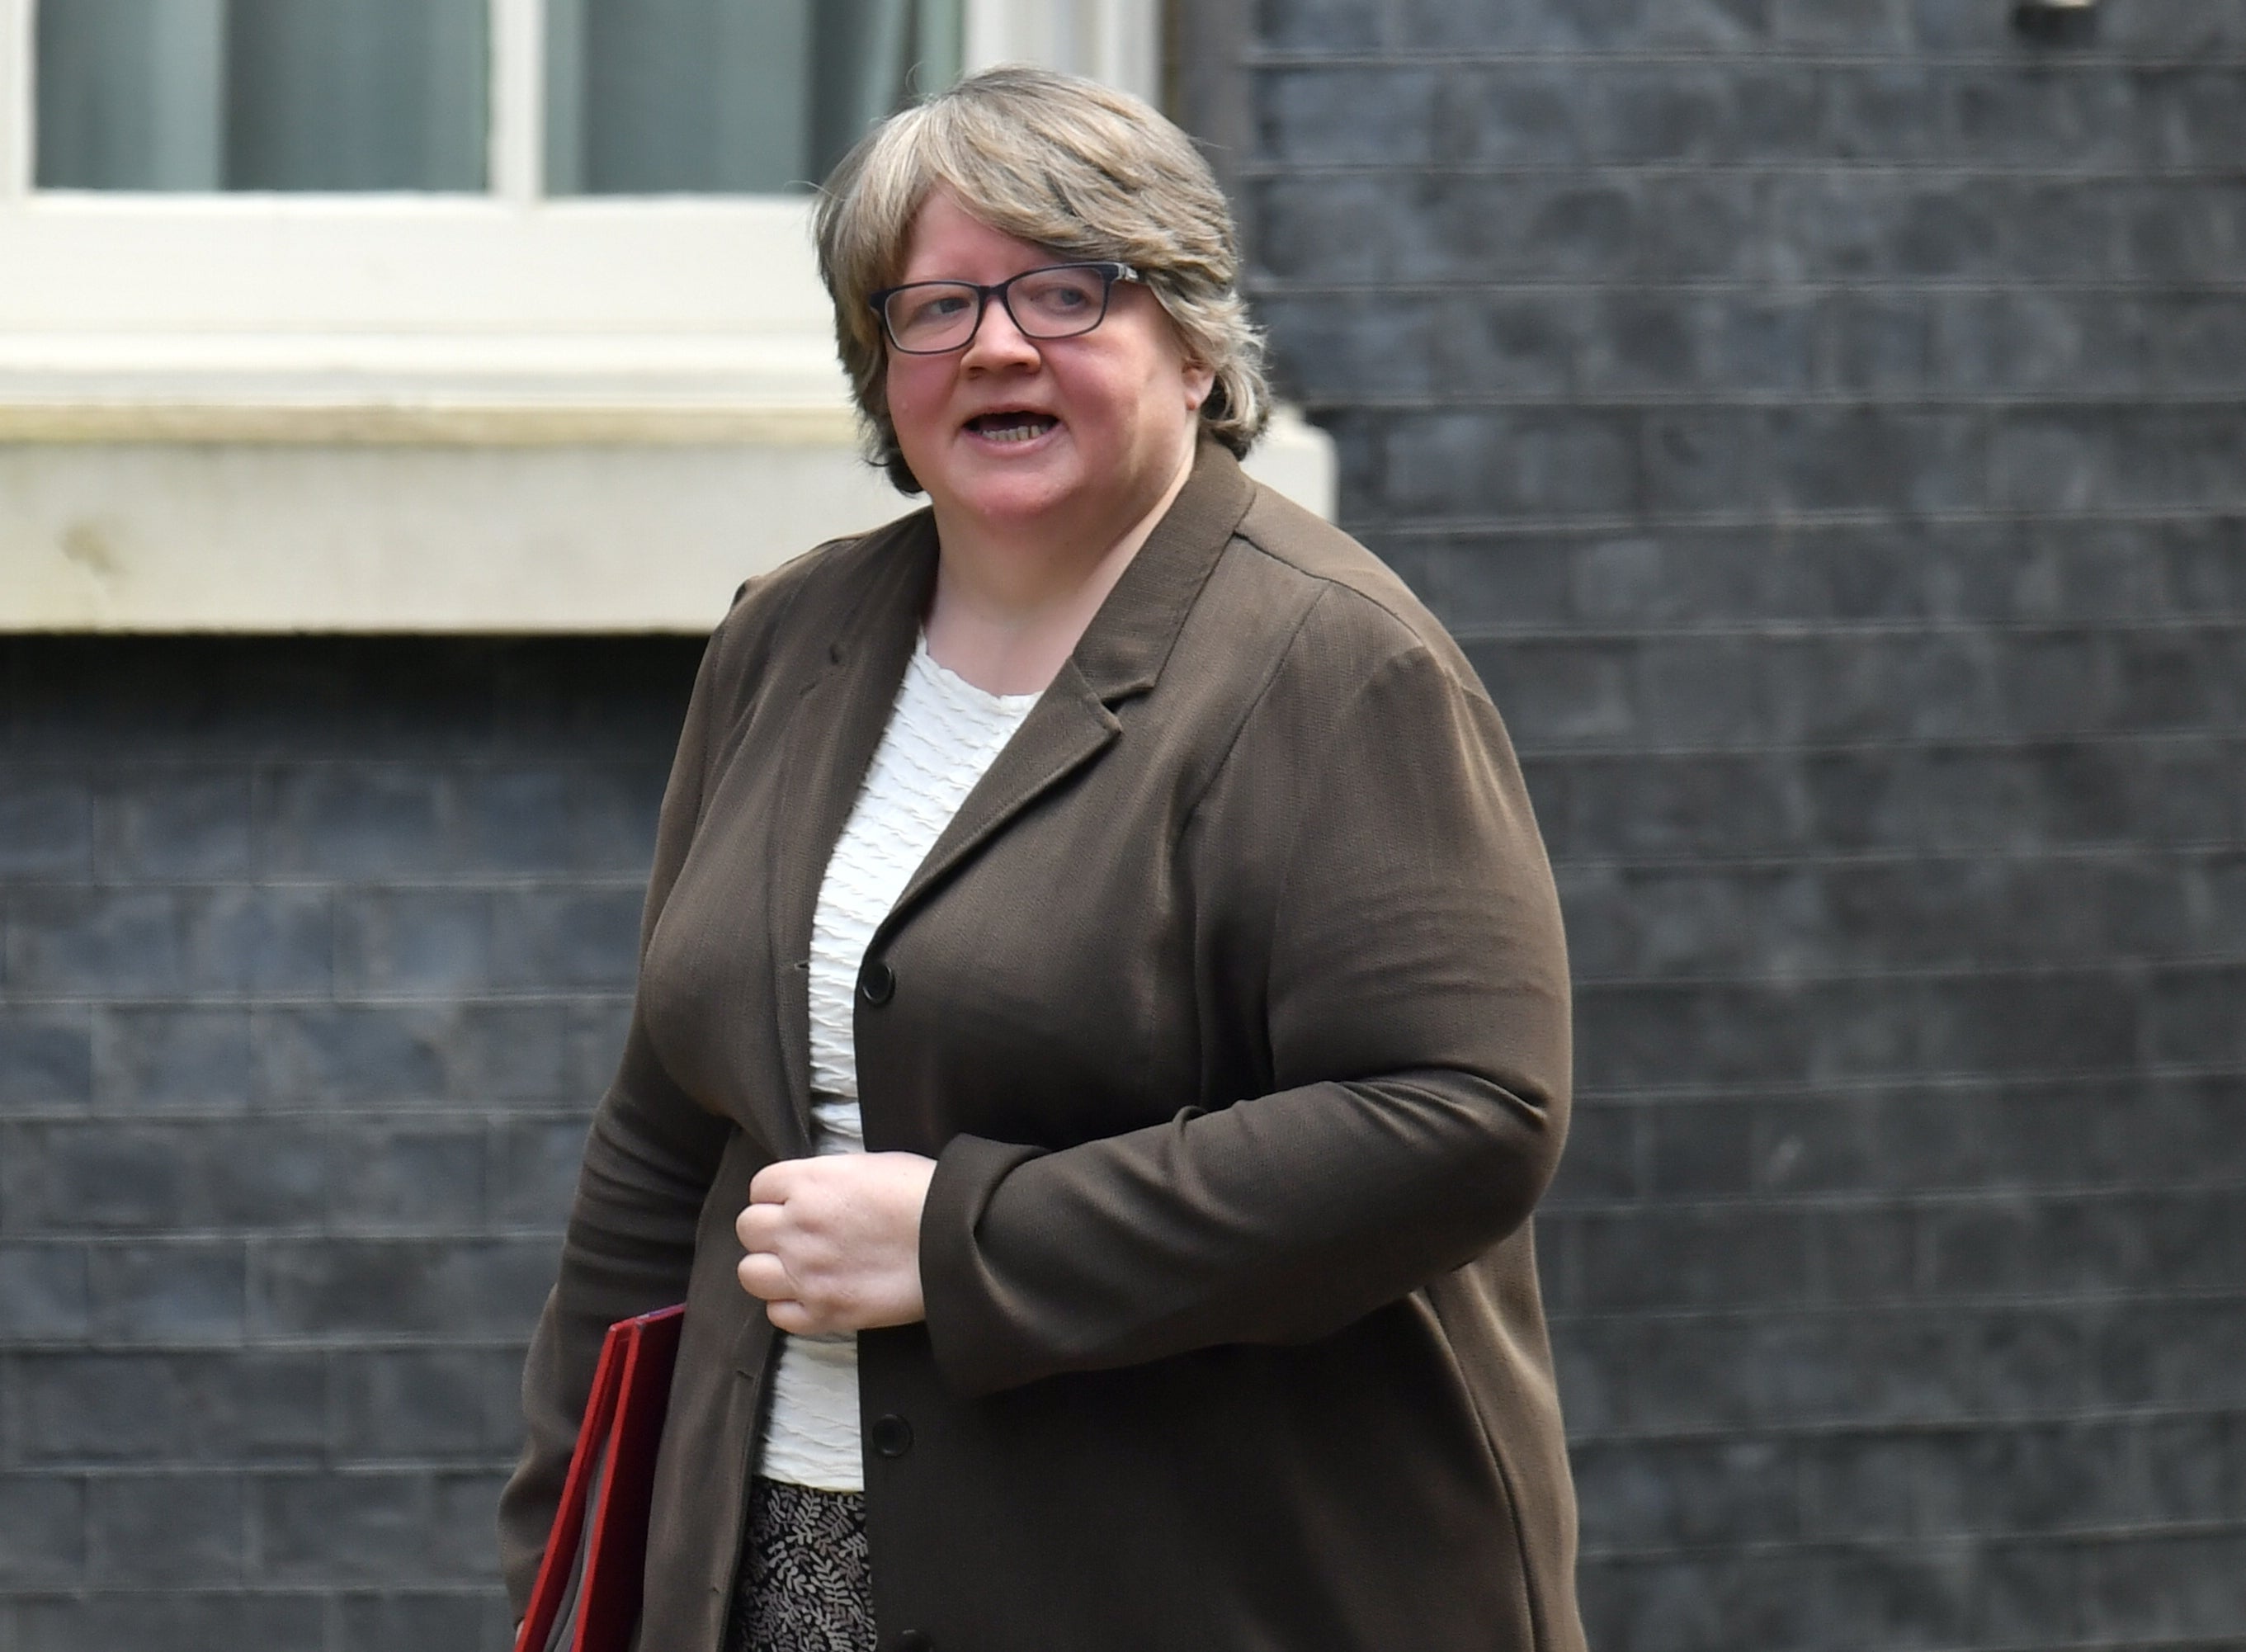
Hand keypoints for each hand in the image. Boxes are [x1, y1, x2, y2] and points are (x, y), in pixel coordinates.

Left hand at [735, 1152, 936, 1334]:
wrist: (959, 1241)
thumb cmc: (924, 1194)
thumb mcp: (869, 1165)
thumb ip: (827, 1179)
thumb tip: (812, 1190)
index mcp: (809, 1183)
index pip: (760, 1187)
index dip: (777, 1195)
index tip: (795, 1202)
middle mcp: (797, 1228)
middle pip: (748, 1228)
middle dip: (769, 1229)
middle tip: (798, 1235)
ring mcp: (806, 1274)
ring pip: (750, 1274)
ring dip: (770, 1268)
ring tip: (798, 1267)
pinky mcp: (824, 1313)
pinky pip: (777, 1314)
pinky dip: (789, 1305)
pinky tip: (812, 1294)